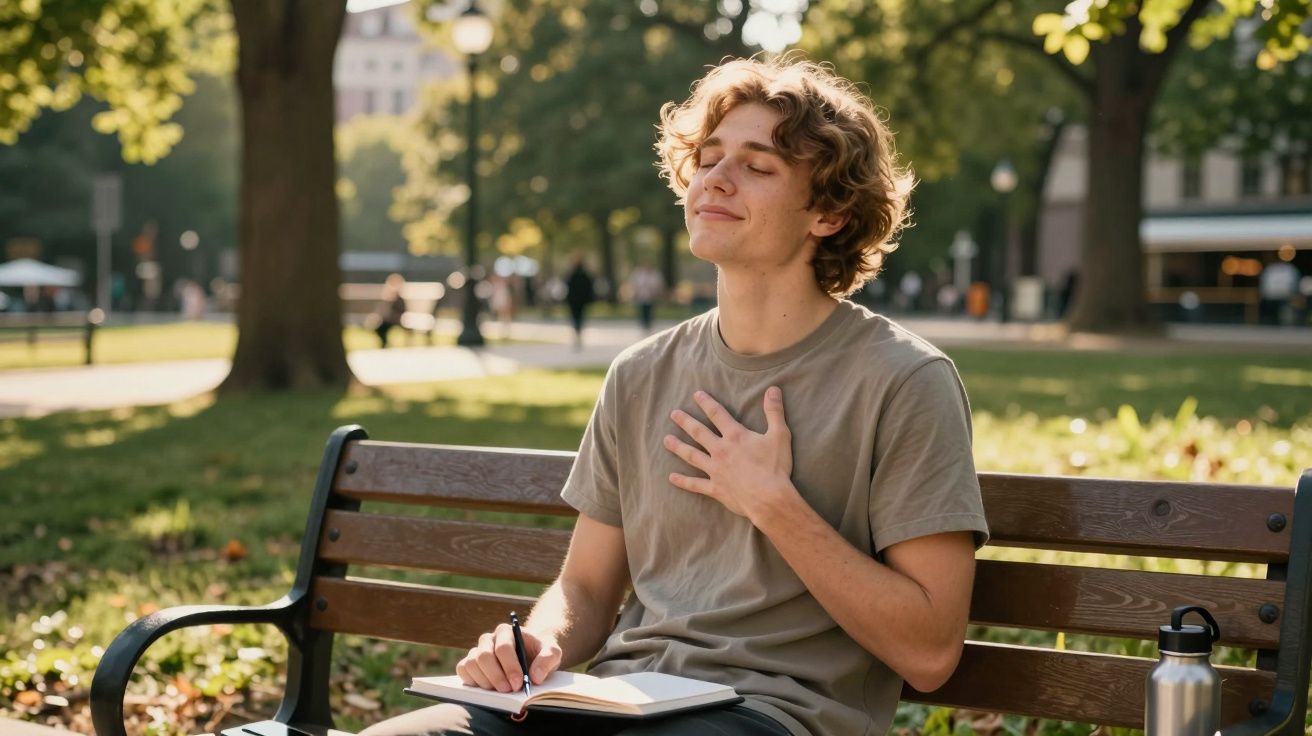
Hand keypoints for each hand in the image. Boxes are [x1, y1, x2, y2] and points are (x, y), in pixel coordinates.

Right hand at [455, 623, 562, 691]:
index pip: (503, 648)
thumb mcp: (552, 652)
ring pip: (471, 664)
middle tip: (508, 691)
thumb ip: (548, 658)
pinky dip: (472, 681)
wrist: (531, 656)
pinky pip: (463, 670)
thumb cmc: (540, 653)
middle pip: (484, 656)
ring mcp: (477, 650)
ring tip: (500, 691)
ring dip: (485, 681)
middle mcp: (489, 639)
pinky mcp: (470, 663)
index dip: (510, 667)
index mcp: (507, 631)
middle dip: (496, 677)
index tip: (519, 684)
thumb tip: (535, 676)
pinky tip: (487, 689)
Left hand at [663, 387, 795, 521]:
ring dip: (678, 447)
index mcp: (735, 436)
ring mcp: (715, 470)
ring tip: (666, 440)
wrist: (769, 499)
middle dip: (685, 422)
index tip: (696, 394)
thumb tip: (773, 389)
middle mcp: (720, 451)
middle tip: (673, 414)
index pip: (717, 414)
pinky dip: (683, 481)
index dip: (707, 402)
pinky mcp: (715, 488)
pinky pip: (695, 484)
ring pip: (691, 456)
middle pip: (699, 433)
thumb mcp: (779, 435)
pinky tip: (671, 477)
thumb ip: (774, 411)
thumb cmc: (775, 467)